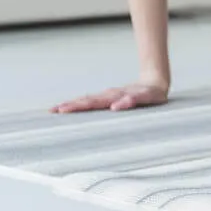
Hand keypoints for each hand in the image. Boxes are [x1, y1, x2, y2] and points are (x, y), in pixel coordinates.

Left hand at [50, 82, 167, 112]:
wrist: (158, 83)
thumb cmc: (134, 97)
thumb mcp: (117, 104)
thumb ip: (102, 111)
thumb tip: (81, 127)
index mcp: (106, 99)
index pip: (85, 102)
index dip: (70, 106)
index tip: (52, 111)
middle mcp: (114, 95)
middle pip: (92, 100)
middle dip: (76, 105)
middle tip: (61, 110)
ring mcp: (128, 94)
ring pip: (110, 98)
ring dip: (95, 103)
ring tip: (83, 106)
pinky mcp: (144, 95)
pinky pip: (134, 99)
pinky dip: (125, 102)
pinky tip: (117, 106)